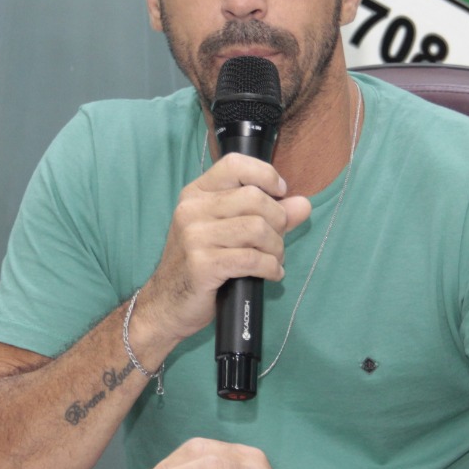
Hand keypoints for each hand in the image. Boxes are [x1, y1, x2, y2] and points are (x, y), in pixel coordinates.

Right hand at [135, 153, 310, 347]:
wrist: (166, 304)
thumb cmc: (199, 265)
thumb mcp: (229, 232)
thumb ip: (267, 214)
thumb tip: (303, 204)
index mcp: (196, 194)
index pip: (235, 164)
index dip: (265, 175)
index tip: (280, 193)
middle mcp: (192, 209)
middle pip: (254, 198)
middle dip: (278, 221)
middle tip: (276, 241)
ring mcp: (194, 236)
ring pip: (257, 228)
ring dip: (276, 248)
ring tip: (274, 260)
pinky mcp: (202, 264)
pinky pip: (252, 259)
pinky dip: (271, 267)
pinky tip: (271, 274)